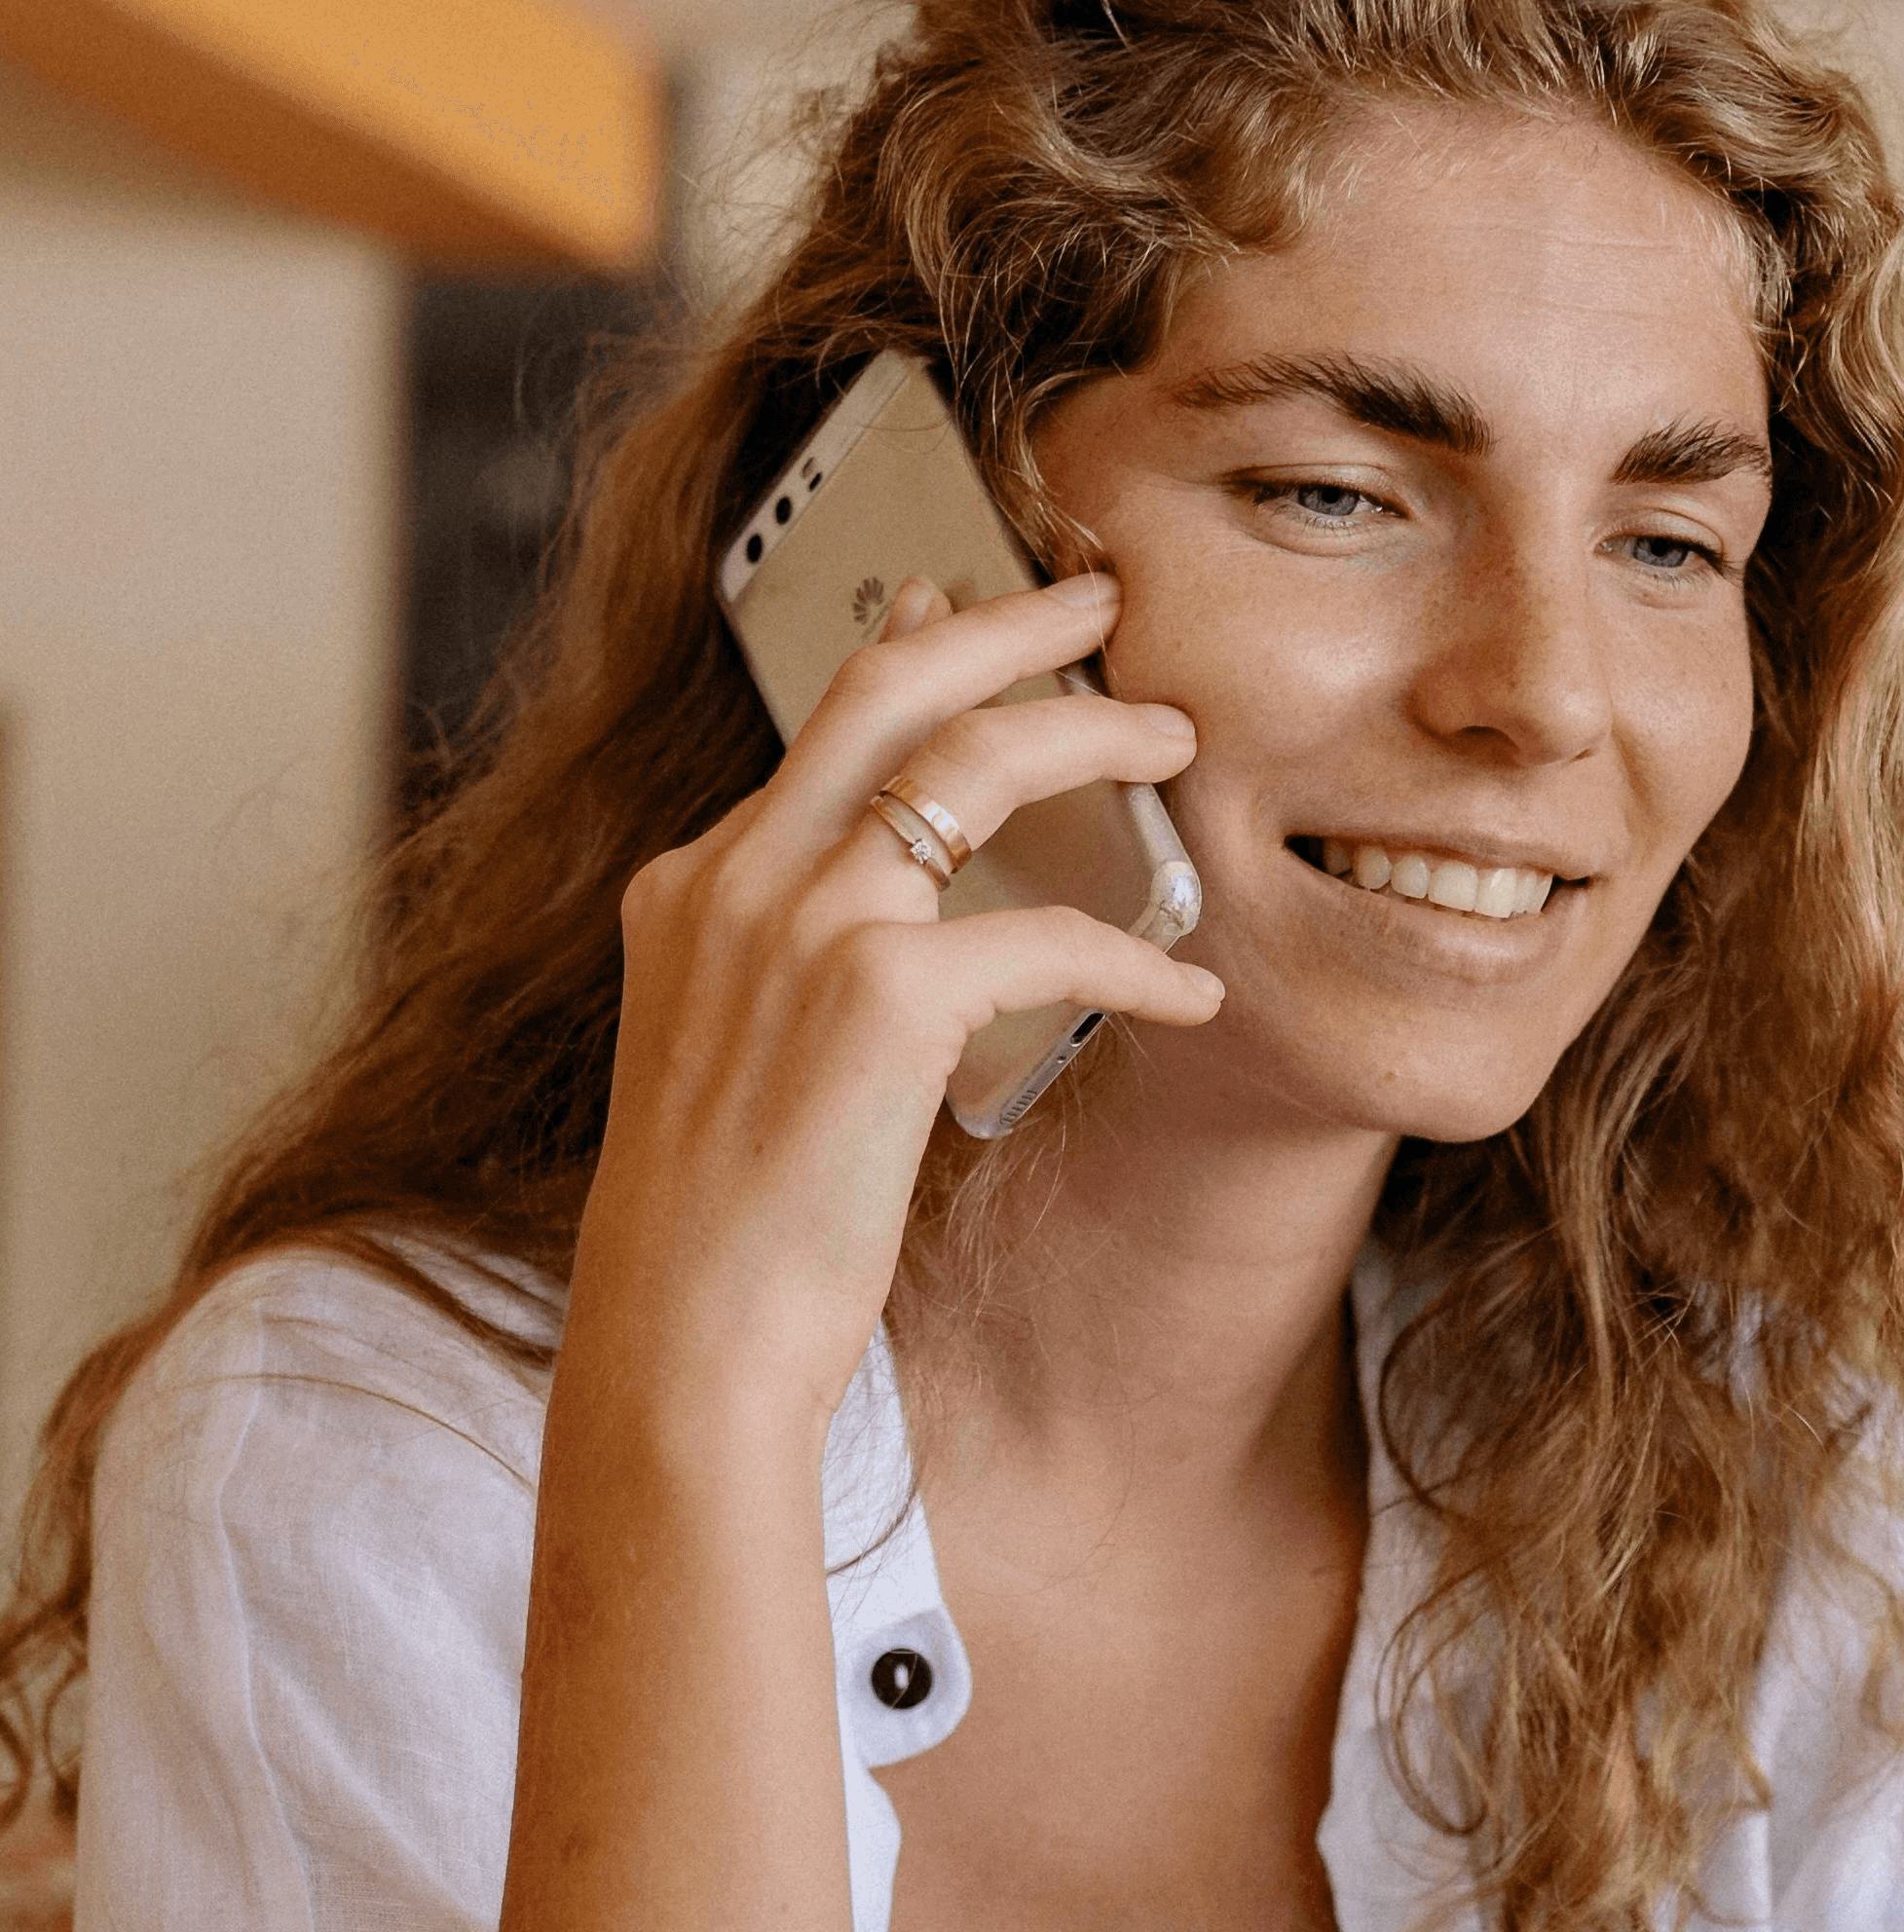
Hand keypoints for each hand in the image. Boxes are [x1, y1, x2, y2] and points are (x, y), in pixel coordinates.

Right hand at [571, 571, 1221, 1434]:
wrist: (685, 1334)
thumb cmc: (728, 1232)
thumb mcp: (735, 1061)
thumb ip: (794, 973)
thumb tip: (894, 943)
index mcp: (691, 887)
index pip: (817, 726)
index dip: (911, 651)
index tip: (963, 601)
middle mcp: (734, 878)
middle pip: (887, 682)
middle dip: (1007, 621)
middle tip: (1099, 598)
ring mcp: (800, 925)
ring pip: (972, 762)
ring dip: (1093, 737)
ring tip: (1177, 743)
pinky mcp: (879, 997)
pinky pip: (1049, 931)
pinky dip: (1136, 953)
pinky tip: (1190, 991)